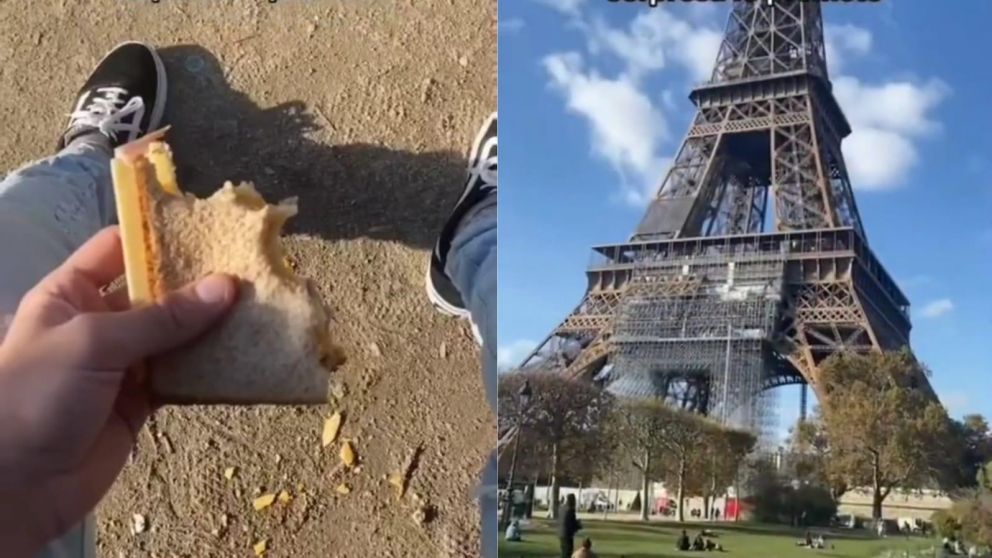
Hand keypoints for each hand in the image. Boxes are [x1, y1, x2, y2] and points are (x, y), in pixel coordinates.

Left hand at [0, 226, 235, 555]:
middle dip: (198, 283)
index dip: (159, 237)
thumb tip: (226, 286)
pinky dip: (209, 368)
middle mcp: (98, 322)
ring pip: (175, 335)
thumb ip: (162, 317)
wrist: (15, 488)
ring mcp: (121, 363)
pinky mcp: (142, 401)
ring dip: (211, 326)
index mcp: (71, 294)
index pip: (118, 249)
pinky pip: (182, 375)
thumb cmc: (37, 396)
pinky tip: (243, 354)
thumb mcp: (94, 342)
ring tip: (258, 309)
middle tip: (250, 270)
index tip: (212, 230)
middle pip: (155, 292)